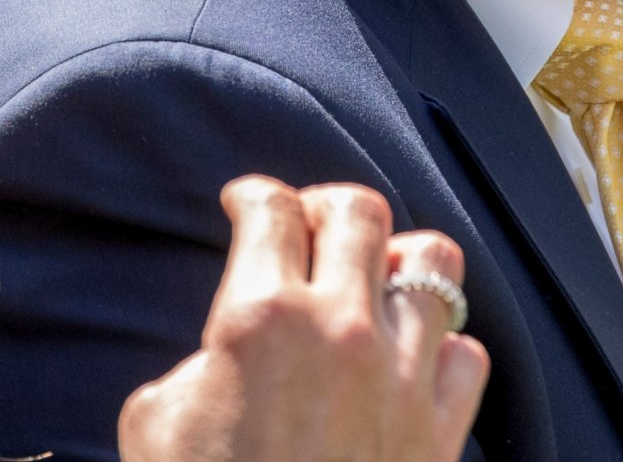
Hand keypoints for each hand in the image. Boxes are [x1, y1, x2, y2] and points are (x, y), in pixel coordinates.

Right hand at [118, 177, 489, 461]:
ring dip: (400, 261)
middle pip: (359, 210)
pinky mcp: (443, 427)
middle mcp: (341, 329)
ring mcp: (403, 375)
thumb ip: (200, 360)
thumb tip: (228, 352)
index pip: (269, 210)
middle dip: (328, 206)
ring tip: (375, 279)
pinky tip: (413, 360)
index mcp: (261, 317)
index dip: (253, 195)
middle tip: (309, 225)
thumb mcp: (155, 422)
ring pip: (434, 262)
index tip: (247, 202)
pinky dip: (442, 348)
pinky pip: (467, 351)